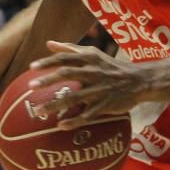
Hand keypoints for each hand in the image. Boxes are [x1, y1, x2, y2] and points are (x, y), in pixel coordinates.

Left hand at [28, 41, 148, 129]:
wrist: (139, 80)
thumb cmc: (110, 66)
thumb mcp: (92, 53)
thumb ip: (69, 49)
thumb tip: (48, 43)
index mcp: (89, 58)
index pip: (65, 57)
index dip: (48, 62)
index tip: (31, 67)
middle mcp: (93, 72)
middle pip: (68, 74)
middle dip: (48, 79)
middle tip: (31, 86)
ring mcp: (100, 89)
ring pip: (75, 97)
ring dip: (56, 104)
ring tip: (39, 111)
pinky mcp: (106, 105)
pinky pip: (88, 115)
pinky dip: (74, 121)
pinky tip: (61, 125)